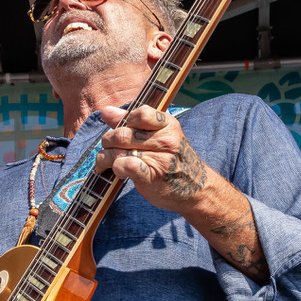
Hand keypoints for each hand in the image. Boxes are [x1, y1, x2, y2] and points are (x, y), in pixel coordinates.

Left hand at [97, 104, 270, 283]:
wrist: (196, 189)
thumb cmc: (174, 161)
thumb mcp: (160, 136)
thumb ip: (132, 122)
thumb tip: (106, 111)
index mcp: (168, 125)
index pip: (139, 113)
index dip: (124, 121)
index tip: (122, 131)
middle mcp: (165, 140)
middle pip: (122, 134)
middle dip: (108, 141)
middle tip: (108, 149)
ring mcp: (158, 159)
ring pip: (118, 151)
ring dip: (104, 158)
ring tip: (106, 163)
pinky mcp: (150, 177)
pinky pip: (125, 165)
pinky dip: (115, 168)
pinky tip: (117, 172)